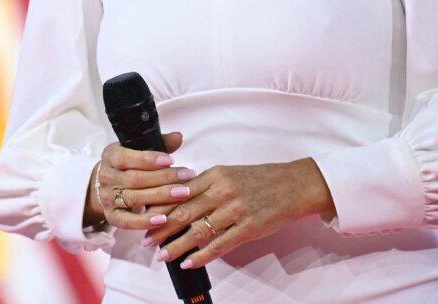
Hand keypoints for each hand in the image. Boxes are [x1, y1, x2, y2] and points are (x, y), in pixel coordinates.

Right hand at [83, 131, 197, 230]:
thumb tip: (178, 137)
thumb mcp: (139, 150)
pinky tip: (164, 219)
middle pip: (135, 179)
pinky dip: (146, 221)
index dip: (149, 160)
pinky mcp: (112, 216)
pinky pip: (128, 222)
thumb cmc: (130, 165)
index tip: (171, 160)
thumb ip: (159, 143)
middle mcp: (106, 177)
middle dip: (164, 178)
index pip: (127, 157)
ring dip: (161, 197)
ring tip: (184, 193)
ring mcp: (107, 198)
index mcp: (110, 156)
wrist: (108, 186)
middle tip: (188, 176)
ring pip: (134, 198)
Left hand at [143, 158, 335, 268]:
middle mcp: (222, 191)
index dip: (160, 207)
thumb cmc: (260, 180)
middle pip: (184, 212)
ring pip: (199, 230)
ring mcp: (235, 210)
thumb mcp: (229, 174)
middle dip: (161, 228)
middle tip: (146, 241)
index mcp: (214, 175)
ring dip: (177, 245)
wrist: (294, 185)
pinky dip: (202, 255)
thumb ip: (205, 186)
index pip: (179, 192)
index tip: (143, 217)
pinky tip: (190, 262)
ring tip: (163, 255)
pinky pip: (220, 244)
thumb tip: (179, 198)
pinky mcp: (249, 227)